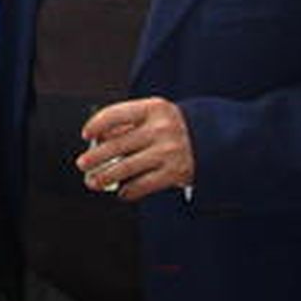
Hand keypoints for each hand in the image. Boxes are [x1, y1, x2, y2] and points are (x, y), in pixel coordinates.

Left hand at [77, 96, 194, 201]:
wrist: (218, 140)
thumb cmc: (177, 128)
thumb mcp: (156, 116)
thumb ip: (130, 124)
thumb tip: (99, 139)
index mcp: (154, 108)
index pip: (115, 114)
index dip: (96, 125)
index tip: (86, 135)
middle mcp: (161, 128)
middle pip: (116, 144)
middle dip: (95, 157)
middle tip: (82, 164)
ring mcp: (169, 151)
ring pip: (126, 167)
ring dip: (105, 177)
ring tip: (93, 182)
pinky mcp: (176, 173)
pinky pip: (143, 185)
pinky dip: (129, 191)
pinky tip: (122, 192)